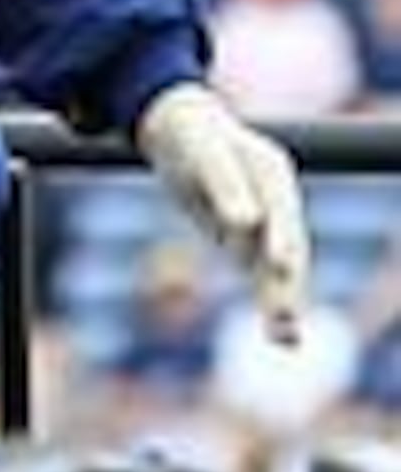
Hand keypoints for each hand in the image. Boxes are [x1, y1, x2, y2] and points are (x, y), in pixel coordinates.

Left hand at [136, 80, 311, 343]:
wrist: (184, 132)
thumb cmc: (192, 137)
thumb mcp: (202, 151)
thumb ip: (224, 183)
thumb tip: (245, 223)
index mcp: (271, 172)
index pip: (281, 209)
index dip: (282, 236)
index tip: (281, 263)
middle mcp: (277, 202)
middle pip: (287, 245)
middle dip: (286, 281)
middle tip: (285, 316)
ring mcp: (267, 224)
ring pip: (277, 267)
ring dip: (282, 300)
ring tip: (285, 338)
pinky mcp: (249, 241)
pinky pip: (260, 274)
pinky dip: (267, 299)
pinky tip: (279, 334)